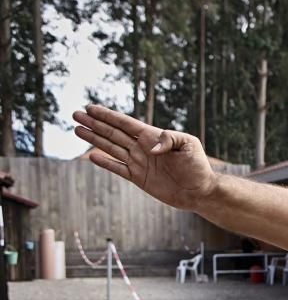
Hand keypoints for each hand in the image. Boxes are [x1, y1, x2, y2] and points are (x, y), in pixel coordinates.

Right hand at [72, 105, 217, 211]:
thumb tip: (151, 148)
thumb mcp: (189, 145)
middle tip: (75, 114)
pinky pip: (118, 168)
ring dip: (94, 139)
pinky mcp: (139, 178)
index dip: (107, 115)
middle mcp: (143, 147)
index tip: (90, 108)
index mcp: (152, 136)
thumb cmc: (198, 166)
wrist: (200, 191)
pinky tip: (91, 155)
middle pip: (113, 132)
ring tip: (77, 129)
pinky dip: (105, 162)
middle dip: (94, 123)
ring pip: (111, 148)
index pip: (125, 123)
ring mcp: (139, 163)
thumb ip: (170, 139)